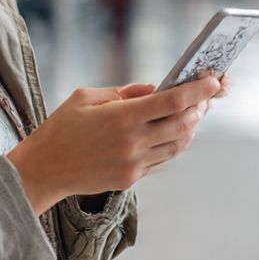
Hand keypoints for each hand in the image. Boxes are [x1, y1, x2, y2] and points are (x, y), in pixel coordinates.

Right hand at [6, 73, 224, 215]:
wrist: (43, 170)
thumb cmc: (61, 128)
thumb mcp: (86, 97)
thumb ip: (124, 92)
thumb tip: (153, 89)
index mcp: (121, 117)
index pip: (172, 102)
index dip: (198, 90)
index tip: (214, 80)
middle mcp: (132, 142)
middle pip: (183, 123)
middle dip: (200, 107)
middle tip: (208, 94)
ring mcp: (134, 164)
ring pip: (177, 145)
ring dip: (191, 127)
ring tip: (196, 111)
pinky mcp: (131, 179)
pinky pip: (162, 159)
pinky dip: (174, 143)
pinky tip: (174, 132)